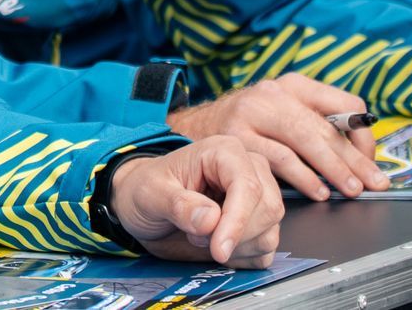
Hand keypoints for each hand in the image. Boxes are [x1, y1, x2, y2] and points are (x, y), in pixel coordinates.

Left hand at [105, 138, 282, 266]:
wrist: (141, 205)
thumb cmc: (146, 190)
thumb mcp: (150, 194)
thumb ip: (178, 205)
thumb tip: (210, 219)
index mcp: (224, 152)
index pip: (248, 186)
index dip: (237, 221)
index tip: (218, 249)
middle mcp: (247, 170)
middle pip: (268, 208)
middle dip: (235, 235)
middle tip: (197, 237)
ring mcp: (255, 198)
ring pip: (270, 231)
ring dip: (238, 248)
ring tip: (203, 238)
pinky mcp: (256, 224)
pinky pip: (266, 249)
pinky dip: (244, 258)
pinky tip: (219, 249)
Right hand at [169, 73, 387, 200]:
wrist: (195, 128)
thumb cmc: (249, 125)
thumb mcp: (283, 112)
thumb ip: (316, 124)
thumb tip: (362, 153)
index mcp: (294, 84)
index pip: (345, 104)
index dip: (363, 135)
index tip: (371, 160)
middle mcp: (274, 93)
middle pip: (327, 126)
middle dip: (356, 159)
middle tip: (375, 183)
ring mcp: (253, 114)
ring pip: (305, 140)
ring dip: (334, 170)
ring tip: (352, 190)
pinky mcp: (236, 138)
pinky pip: (279, 159)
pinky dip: (303, 178)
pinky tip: (318, 192)